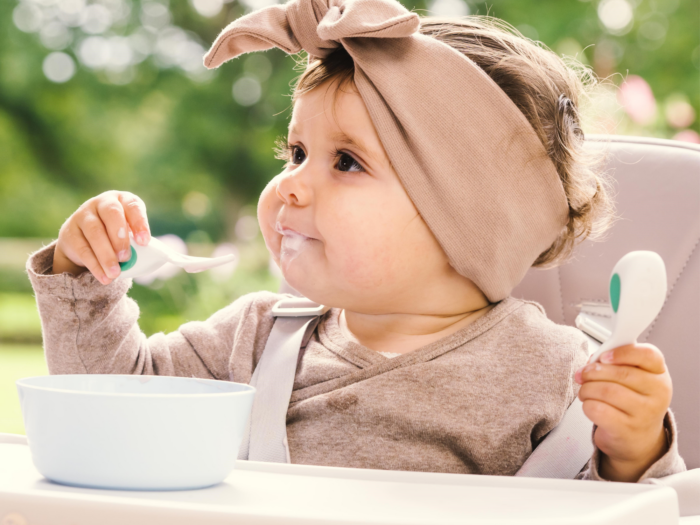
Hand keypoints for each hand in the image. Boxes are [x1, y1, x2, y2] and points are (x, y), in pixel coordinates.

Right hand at [53, 191, 150, 284]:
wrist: (83, 237)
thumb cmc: (116, 235)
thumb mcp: (129, 233)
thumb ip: (135, 242)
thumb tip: (144, 260)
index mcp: (123, 200)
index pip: (133, 206)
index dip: (139, 223)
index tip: (144, 242)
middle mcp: (102, 203)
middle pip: (111, 213)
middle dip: (120, 237)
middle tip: (126, 257)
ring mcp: (83, 215)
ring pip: (95, 232)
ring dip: (106, 255)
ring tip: (115, 273)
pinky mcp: (69, 231)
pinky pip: (82, 249)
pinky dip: (95, 265)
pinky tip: (104, 277)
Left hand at [574, 343, 671, 481]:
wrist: (638, 438)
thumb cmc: (631, 401)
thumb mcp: (633, 379)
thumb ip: (616, 364)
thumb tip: (593, 360)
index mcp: (659, 374)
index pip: (648, 355)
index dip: (622, 352)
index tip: (603, 356)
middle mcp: (658, 394)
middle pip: (620, 373)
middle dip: (593, 371)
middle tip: (582, 374)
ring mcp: (645, 413)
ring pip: (606, 391)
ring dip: (587, 388)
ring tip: (585, 391)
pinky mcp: (628, 429)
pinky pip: (598, 409)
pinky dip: (587, 404)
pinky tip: (589, 404)